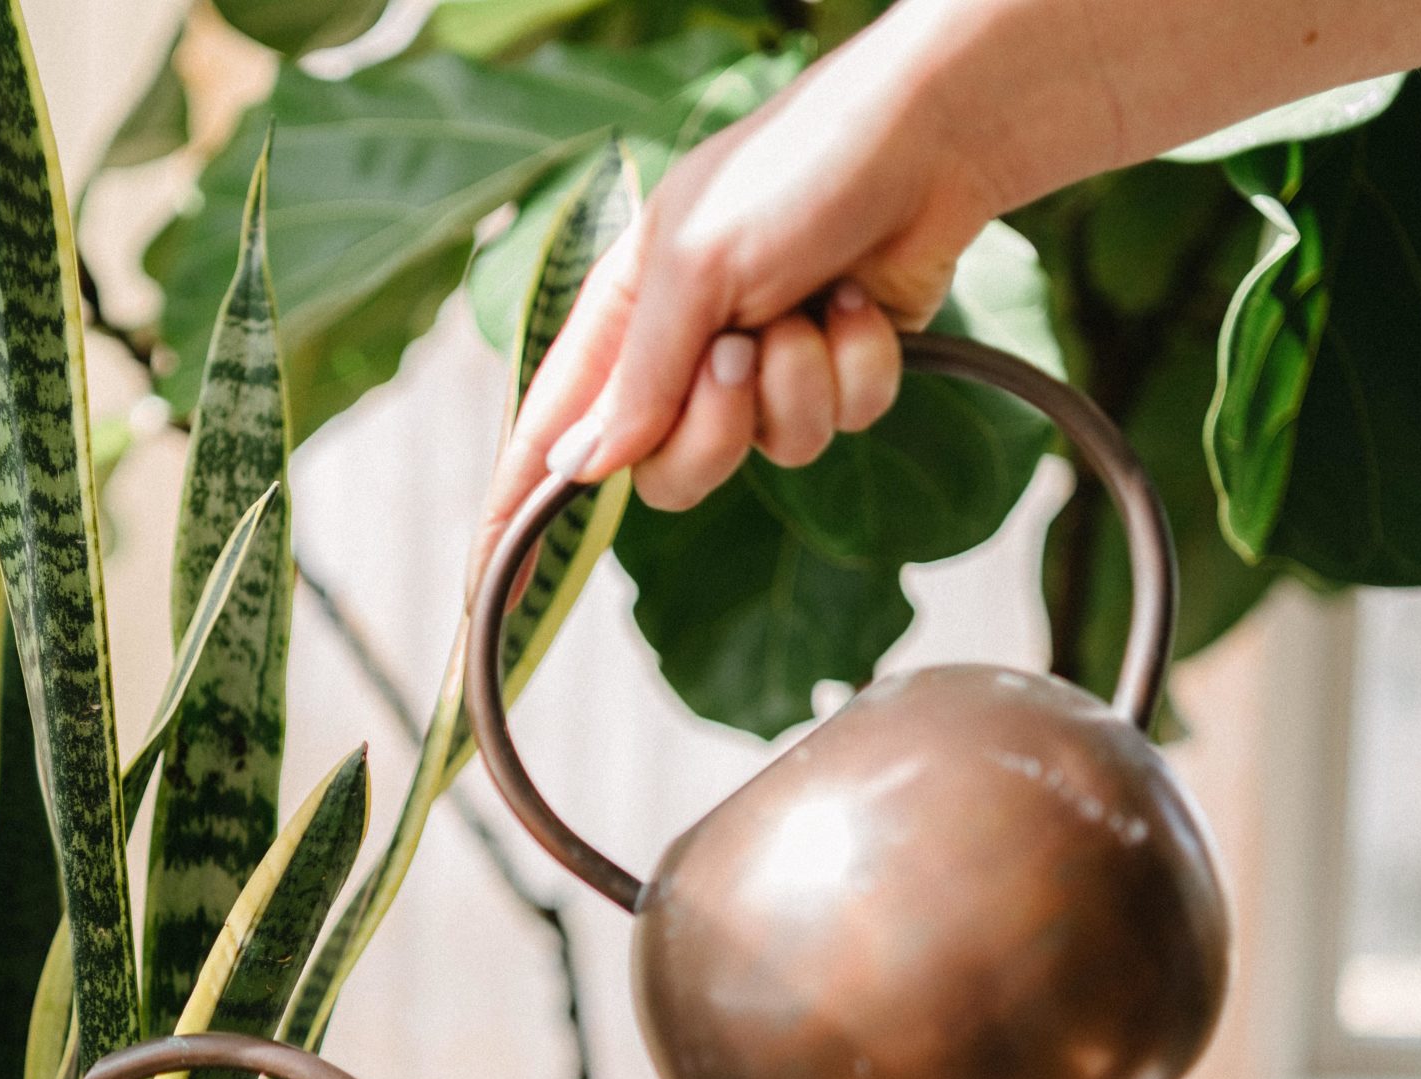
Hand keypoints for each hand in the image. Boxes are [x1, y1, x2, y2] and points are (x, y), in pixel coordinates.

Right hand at [486, 12, 1001, 542]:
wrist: (929, 137)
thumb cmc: (793, 171)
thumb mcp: (693, 266)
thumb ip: (639, 377)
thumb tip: (583, 471)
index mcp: (620, 320)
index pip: (550, 441)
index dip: (515, 522)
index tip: (491, 598)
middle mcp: (682, 356)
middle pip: (670, 475)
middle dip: (714, 427)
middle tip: (739, 352)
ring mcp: (763, 373)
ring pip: (768, 455)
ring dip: (798, 383)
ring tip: (809, 304)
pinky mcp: (837, 377)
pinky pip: (842, 425)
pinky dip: (859, 366)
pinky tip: (860, 301)